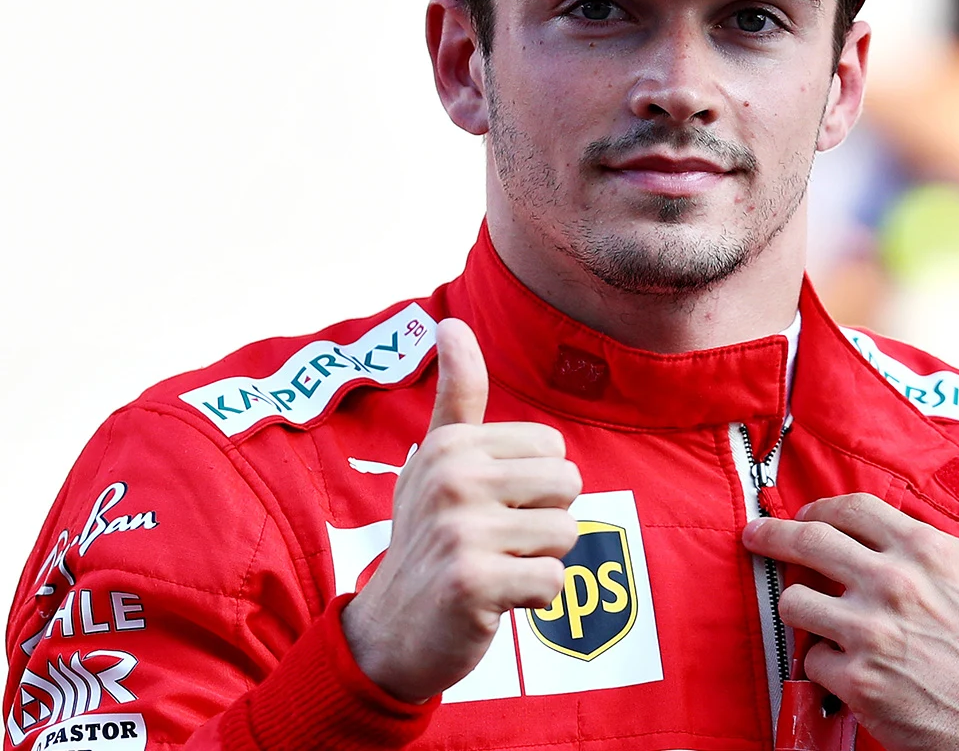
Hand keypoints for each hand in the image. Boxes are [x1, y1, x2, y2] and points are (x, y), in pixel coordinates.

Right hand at [341, 318, 581, 701]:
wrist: (390, 633)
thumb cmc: (427, 540)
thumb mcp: (436, 461)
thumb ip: (457, 396)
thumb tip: (451, 324)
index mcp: (451, 445)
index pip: (553, 448)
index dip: (534, 487)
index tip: (489, 509)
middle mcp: (452, 478)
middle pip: (568, 486)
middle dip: (543, 521)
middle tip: (495, 544)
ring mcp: (460, 530)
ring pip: (566, 533)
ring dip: (539, 561)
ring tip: (495, 568)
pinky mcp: (473, 582)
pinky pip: (553, 580)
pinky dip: (534, 599)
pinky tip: (494, 601)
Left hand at [741, 493, 958, 750]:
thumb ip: (947, 548)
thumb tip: (909, 534)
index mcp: (926, 551)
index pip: (852, 508)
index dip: (820, 508)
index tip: (804, 515)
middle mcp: (893, 584)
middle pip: (808, 540)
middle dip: (772, 534)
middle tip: (756, 536)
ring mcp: (870, 632)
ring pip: (794, 599)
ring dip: (799, 605)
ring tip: (811, 613)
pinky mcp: (857, 680)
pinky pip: (812, 657)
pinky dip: (825, 661)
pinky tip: (847, 665)